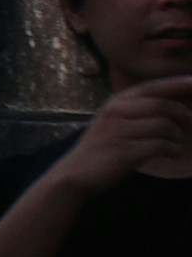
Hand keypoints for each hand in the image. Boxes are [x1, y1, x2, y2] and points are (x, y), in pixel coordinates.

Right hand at [66, 81, 191, 193]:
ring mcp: (119, 132)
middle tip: (191, 121)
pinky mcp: (124, 151)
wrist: (75, 173)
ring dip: (177, 136)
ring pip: (163, 126)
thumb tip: (174, 105)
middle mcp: (115, 113)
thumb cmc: (101, 149)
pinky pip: (160, 145)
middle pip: (161, 105)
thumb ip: (136, 112)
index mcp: (114, 103)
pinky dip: (172, 150)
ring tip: (178, 144)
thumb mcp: (113, 123)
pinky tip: (172, 154)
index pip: (150, 87)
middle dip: (182, 113)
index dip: (175, 83)